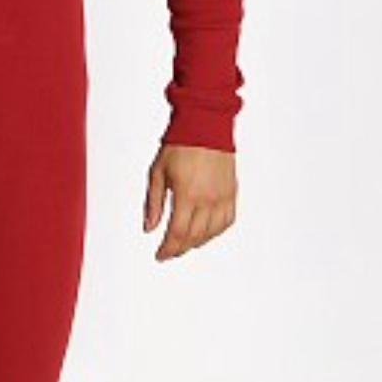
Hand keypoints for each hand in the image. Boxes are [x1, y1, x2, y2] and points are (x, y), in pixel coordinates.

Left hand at [143, 144, 237, 261]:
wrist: (204, 125)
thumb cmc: (180, 145)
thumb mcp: (157, 173)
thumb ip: (154, 203)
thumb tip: (149, 228)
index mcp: (187, 195)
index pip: (178, 233)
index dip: (168, 249)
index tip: (160, 255)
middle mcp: (208, 199)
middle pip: (195, 237)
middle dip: (180, 249)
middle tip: (170, 252)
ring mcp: (222, 196)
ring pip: (212, 232)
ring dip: (198, 242)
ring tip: (185, 244)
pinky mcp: (232, 192)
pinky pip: (228, 220)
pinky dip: (217, 231)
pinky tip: (207, 232)